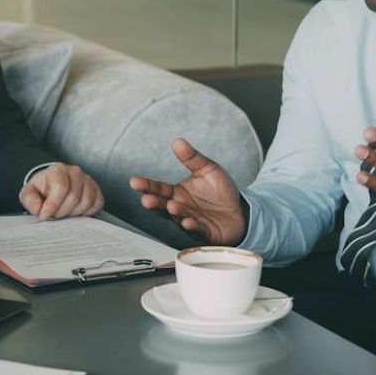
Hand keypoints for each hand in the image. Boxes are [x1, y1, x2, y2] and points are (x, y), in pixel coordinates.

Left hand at [19, 163, 104, 219]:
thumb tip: (38, 208)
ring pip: (86, 201)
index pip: (61, 187)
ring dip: (74, 213)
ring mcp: (88, 180)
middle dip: (62, 212)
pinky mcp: (96, 189)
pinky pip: (97, 204)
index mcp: (58, 170)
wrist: (53, 185)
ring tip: (64, 213)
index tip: (45, 216)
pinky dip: (87, 212)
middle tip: (54, 216)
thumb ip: (30, 200)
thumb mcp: (29, 193)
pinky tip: (75, 211)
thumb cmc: (42, 190)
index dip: (53, 205)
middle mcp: (75, 172)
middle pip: (74, 196)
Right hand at [128, 138, 245, 244]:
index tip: (134, 182)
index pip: (158, 189)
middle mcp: (181, 208)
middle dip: (154, 203)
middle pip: (162, 206)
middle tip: (146, 199)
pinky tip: (188, 222)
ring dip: (175, 213)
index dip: (147, 186)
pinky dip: (192, 226)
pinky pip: (197, 230)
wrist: (241, 211)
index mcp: (177, 193)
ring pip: (179, 218)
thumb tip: (178, 141)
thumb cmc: (221, 192)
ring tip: (172, 206)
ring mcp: (191, 221)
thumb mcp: (207, 169)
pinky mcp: (206, 232)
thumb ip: (192, 158)